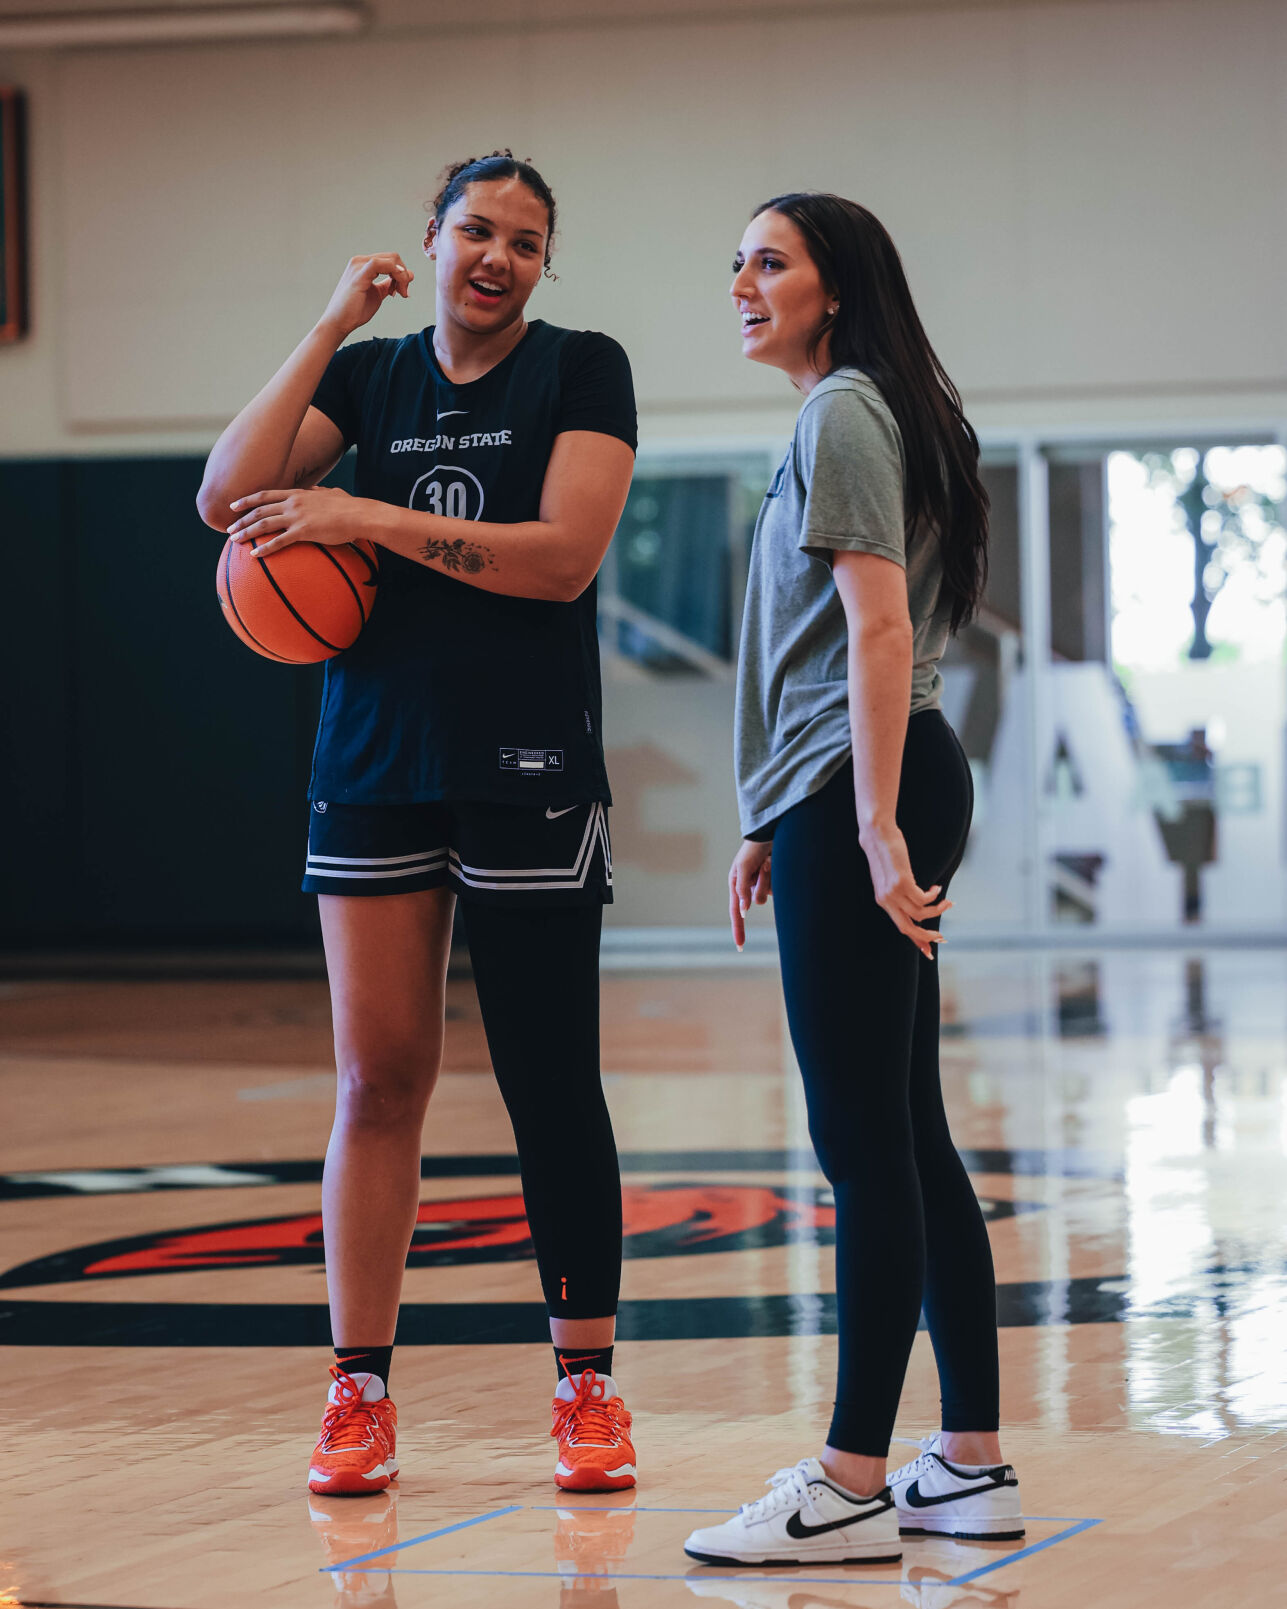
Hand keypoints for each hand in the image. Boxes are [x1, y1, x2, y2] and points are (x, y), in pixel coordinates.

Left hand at [227, 485, 369, 557]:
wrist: (359, 514)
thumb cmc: (349, 506)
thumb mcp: (331, 493)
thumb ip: (319, 492)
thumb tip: (315, 490)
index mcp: (298, 493)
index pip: (266, 495)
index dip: (247, 500)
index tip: (234, 505)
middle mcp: (293, 503)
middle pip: (259, 510)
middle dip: (241, 519)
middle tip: (228, 528)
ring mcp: (297, 516)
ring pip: (264, 524)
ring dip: (246, 532)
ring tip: (234, 540)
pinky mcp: (303, 531)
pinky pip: (279, 541)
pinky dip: (264, 548)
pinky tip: (254, 554)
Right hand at [318, 252, 412, 338]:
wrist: (339, 322)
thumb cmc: (355, 310)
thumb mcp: (378, 294)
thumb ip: (389, 284)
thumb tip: (407, 276)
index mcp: (364, 264)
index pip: (390, 259)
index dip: (402, 274)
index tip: (401, 292)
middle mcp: (360, 261)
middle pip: (393, 257)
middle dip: (404, 275)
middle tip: (404, 293)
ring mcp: (358, 266)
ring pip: (391, 259)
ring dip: (402, 276)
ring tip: (401, 293)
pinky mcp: (359, 275)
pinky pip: (379, 264)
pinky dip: (395, 273)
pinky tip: (397, 287)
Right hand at [729, 839, 772, 950]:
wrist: (771, 834)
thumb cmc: (752, 849)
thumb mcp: (742, 868)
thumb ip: (742, 889)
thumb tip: (743, 911)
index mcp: (736, 885)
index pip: (736, 912)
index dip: (738, 929)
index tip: (740, 946)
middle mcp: (750, 888)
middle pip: (757, 901)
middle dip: (763, 884)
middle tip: (765, 864)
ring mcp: (764, 885)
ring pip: (769, 895)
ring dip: (770, 877)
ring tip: (769, 860)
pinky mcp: (776, 882)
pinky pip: (779, 889)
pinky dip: (777, 876)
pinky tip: (775, 862)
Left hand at [859, 822, 951, 959]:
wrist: (876, 834)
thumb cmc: (886, 854)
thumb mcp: (890, 878)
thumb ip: (899, 892)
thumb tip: (916, 902)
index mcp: (883, 902)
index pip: (901, 926)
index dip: (916, 940)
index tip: (929, 951)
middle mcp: (886, 900)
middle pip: (908, 928)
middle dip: (927, 936)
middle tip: (942, 938)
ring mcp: (893, 892)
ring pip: (920, 913)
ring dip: (937, 910)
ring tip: (948, 903)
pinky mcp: (902, 882)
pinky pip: (923, 898)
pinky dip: (934, 896)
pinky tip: (937, 888)